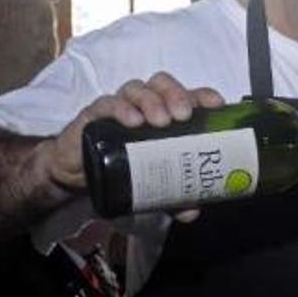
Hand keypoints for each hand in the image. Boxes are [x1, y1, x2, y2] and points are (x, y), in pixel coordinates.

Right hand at [40, 72, 223, 218]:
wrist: (81, 173)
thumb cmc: (125, 167)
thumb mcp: (154, 184)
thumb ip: (174, 197)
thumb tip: (192, 211)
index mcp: (166, 113)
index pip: (188, 95)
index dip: (203, 95)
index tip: (216, 106)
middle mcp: (145, 104)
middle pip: (163, 84)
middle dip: (177, 95)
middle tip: (184, 117)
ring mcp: (120, 106)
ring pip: (138, 89)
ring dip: (153, 101)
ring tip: (161, 121)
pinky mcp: (95, 114)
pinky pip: (108, 103)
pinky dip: (122, 109)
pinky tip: (133, 122)